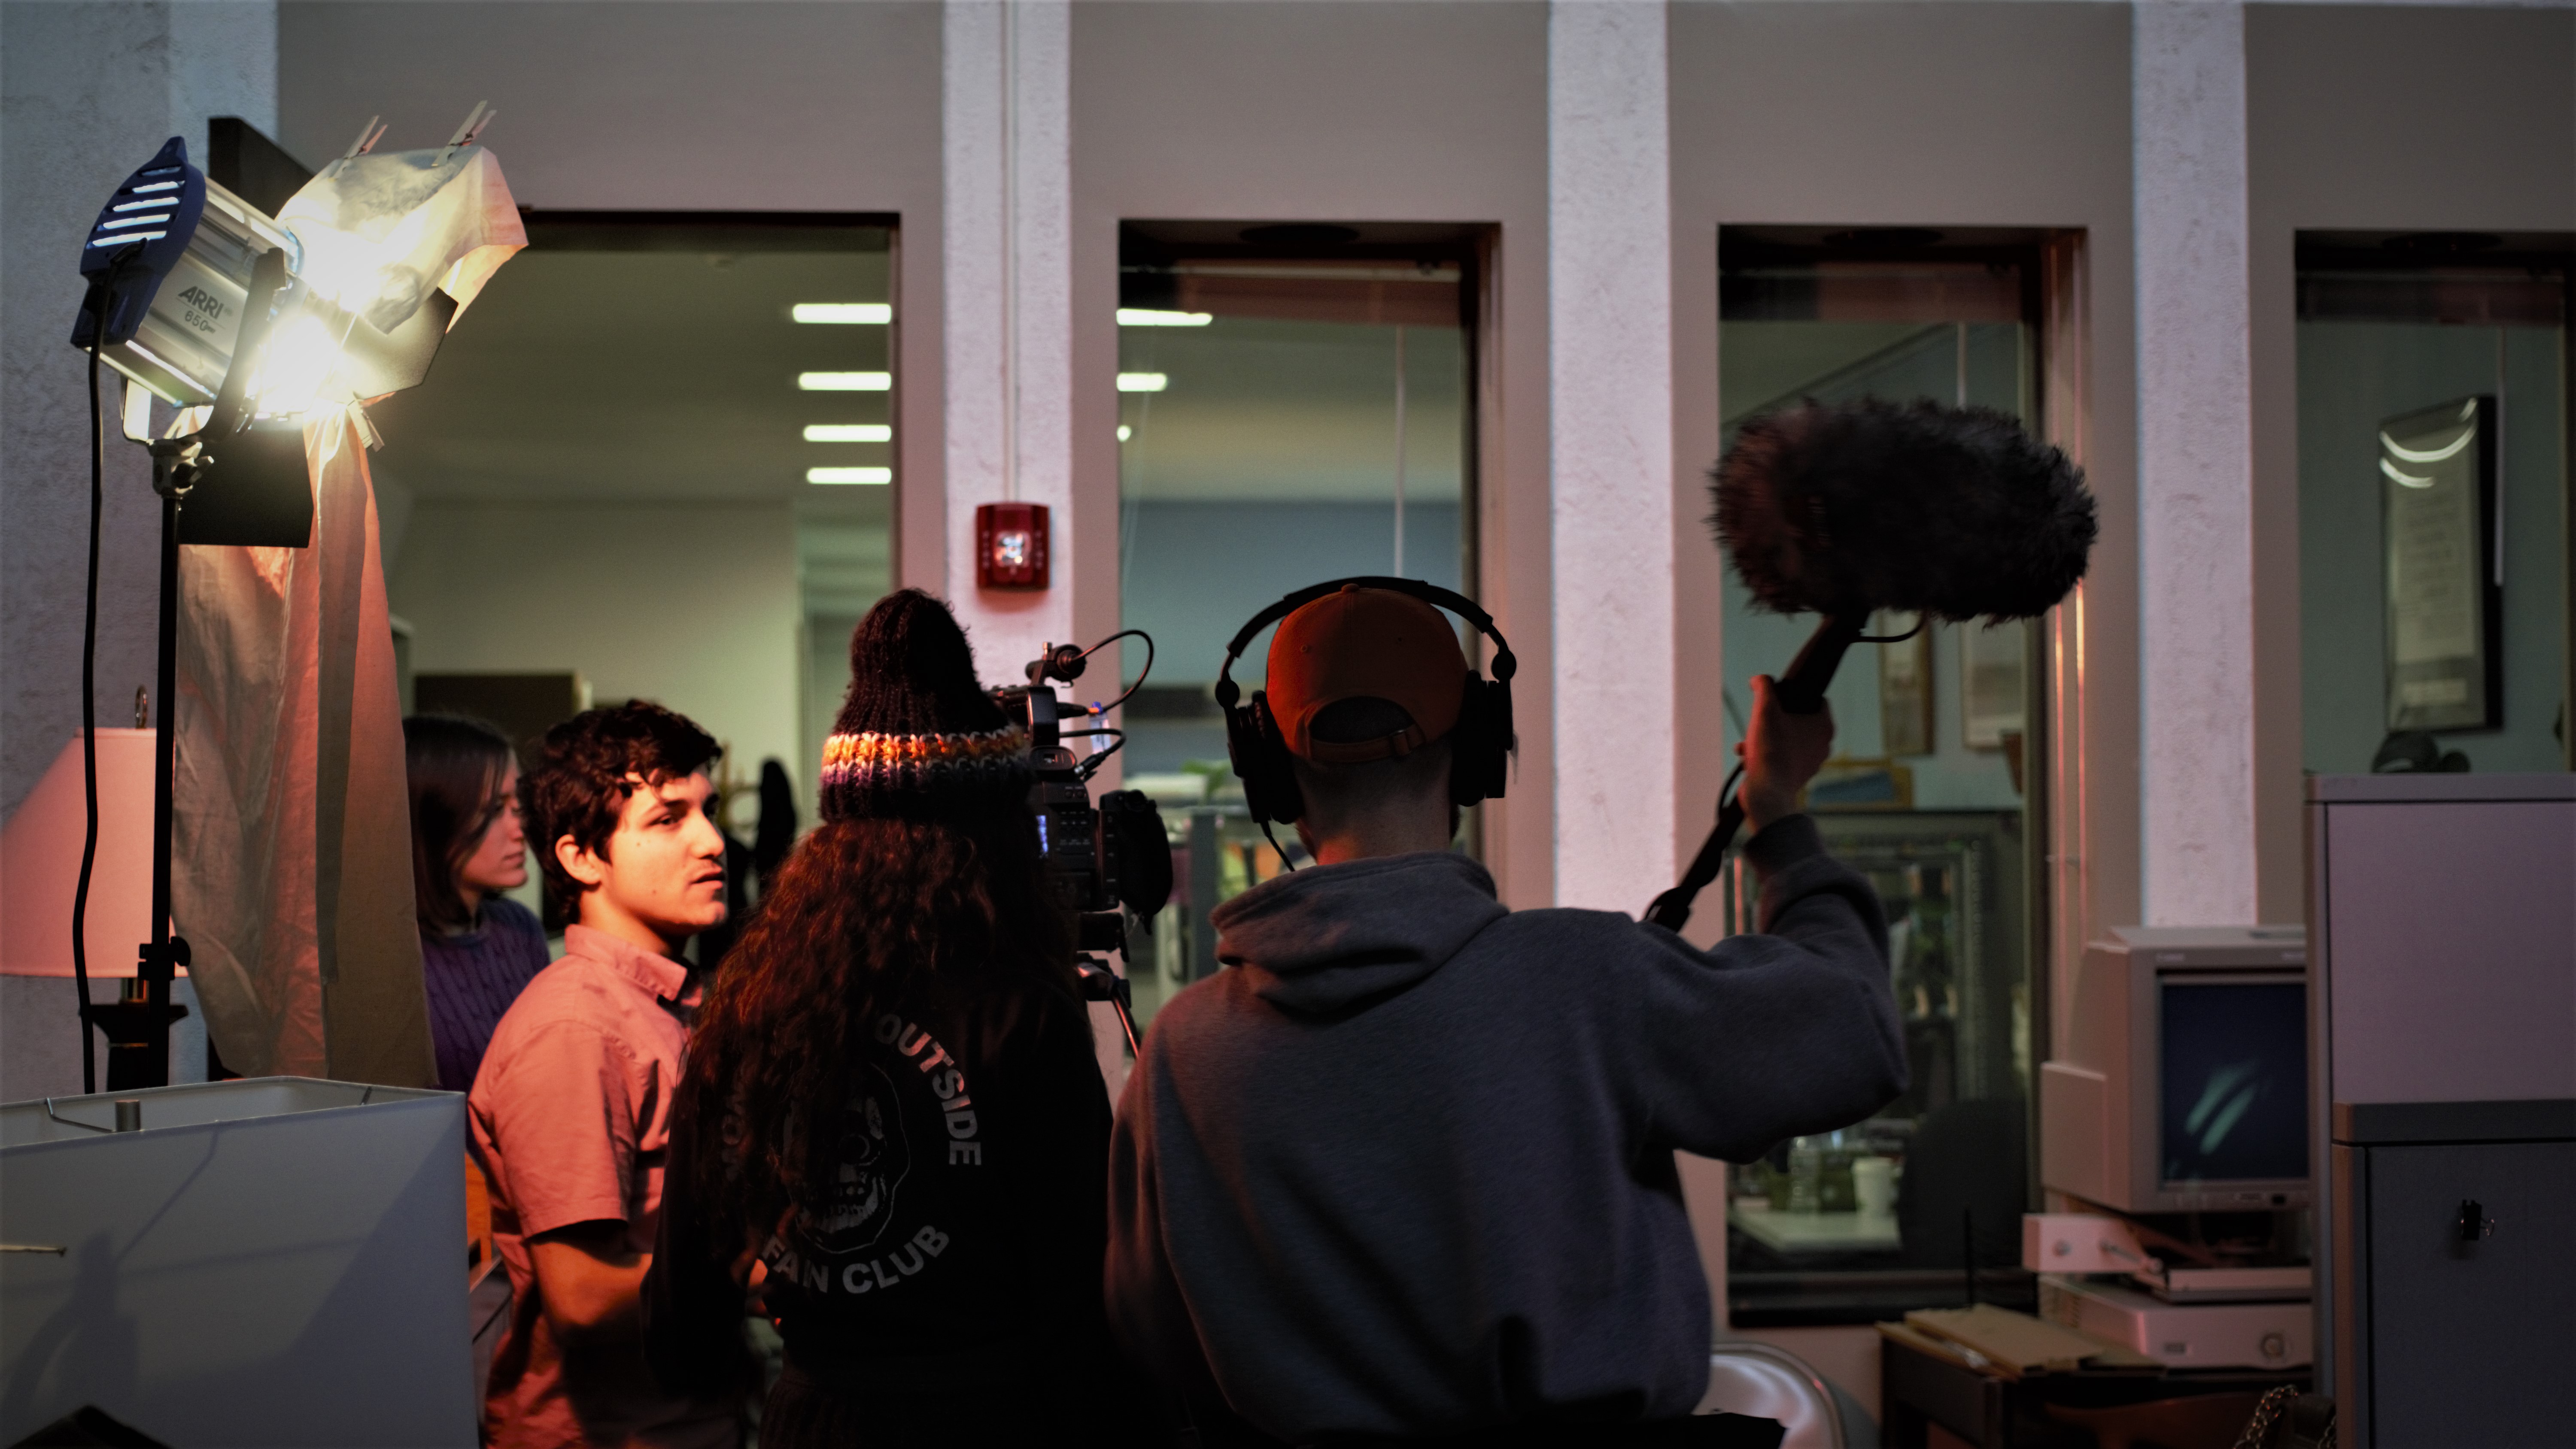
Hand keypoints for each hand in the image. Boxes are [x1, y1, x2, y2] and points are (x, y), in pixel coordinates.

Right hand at [1736, 674, 1833, 833]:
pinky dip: (1766, 753)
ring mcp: (1811, 762)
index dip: (1797, 694)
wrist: (1767, 793)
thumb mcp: (1764, 710)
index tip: (1779, 697)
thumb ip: (1763, 687)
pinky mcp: (1798, 776)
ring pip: (1788, 738)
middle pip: (1799, 719)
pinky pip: (1782, 756)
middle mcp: (1823, 745)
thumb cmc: (1771, 751)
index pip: (1817, 700)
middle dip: (1776, 718)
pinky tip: (1747, 755)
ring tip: (1748, 740)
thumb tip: (1759, 679)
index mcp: (1824, 726)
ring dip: (1766, 736)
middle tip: (1760, 720)